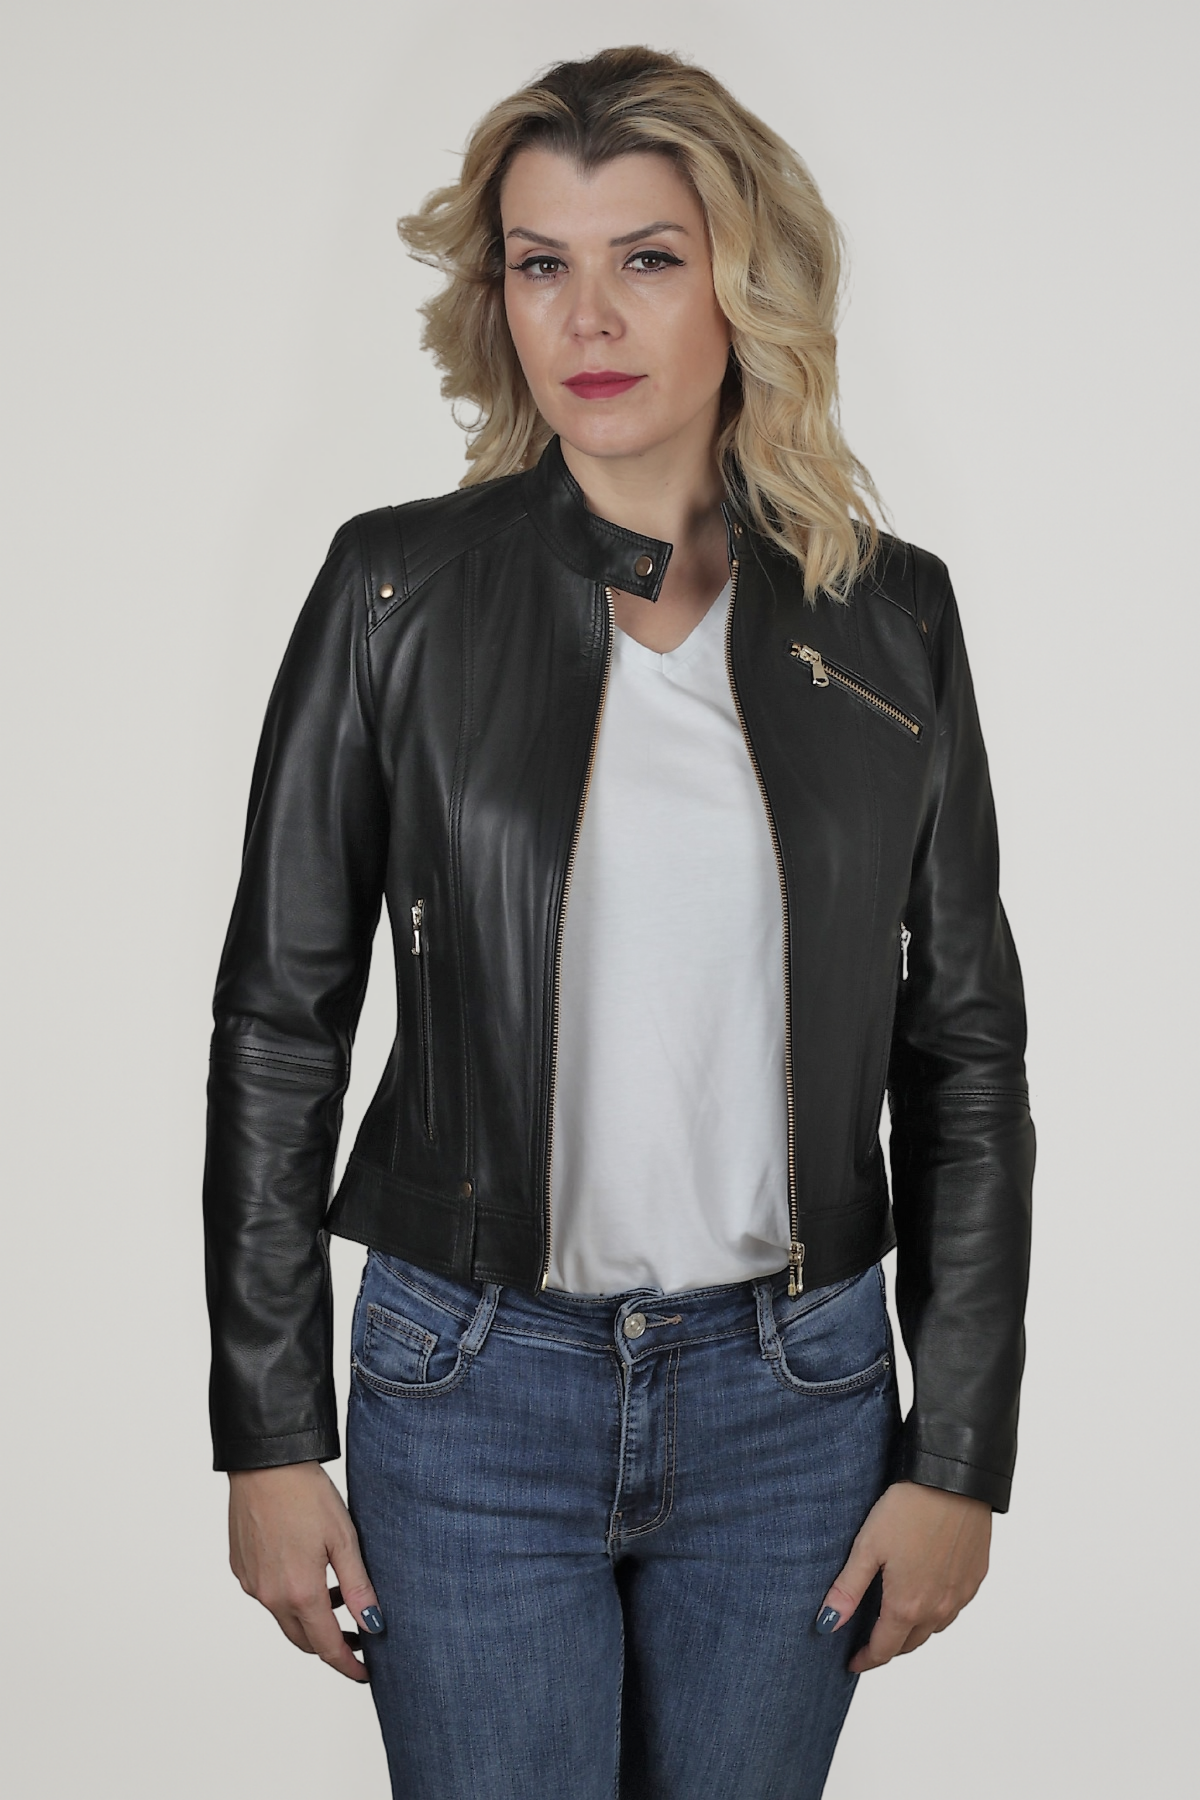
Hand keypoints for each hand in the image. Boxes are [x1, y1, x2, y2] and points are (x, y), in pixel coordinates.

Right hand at [228, 1461, 382, 1682]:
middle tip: (358, 1635)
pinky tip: (308, 1571)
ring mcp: (251, 1583)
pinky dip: (290, 1597)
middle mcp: (270, 1596)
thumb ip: (358, 1587)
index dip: (349, 1665)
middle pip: (303, 1640)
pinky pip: (268, 1596)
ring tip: (339, 1595)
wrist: (264, 1463)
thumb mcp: (343, 1539)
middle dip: (331, 1644)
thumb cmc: (306, 1494)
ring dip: (311, 1618)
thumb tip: (374, 1625)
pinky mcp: (240, 1568)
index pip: (327, 1647)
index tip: (366, 1674)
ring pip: (284, 1618)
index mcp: (299, 1593)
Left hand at [817, 1480, 990, 1672]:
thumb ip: (848, 1589)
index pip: (884, 1649)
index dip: (866, 1659)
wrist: (954, 1482)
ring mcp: (960, 1594)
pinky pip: (955, 1606)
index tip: (853, 1662)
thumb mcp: (867, 1546)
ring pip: (935, 1627)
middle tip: (871, 1641)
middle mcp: (938, 1609)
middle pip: (910, 1643)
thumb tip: (827, 1624)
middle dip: (889, 1646)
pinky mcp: (976, 1577)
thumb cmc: (908, 1509)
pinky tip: (927, 1592)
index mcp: (907, 1606)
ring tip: (897, 1618)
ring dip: (915, 1629)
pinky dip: (938, 1609)